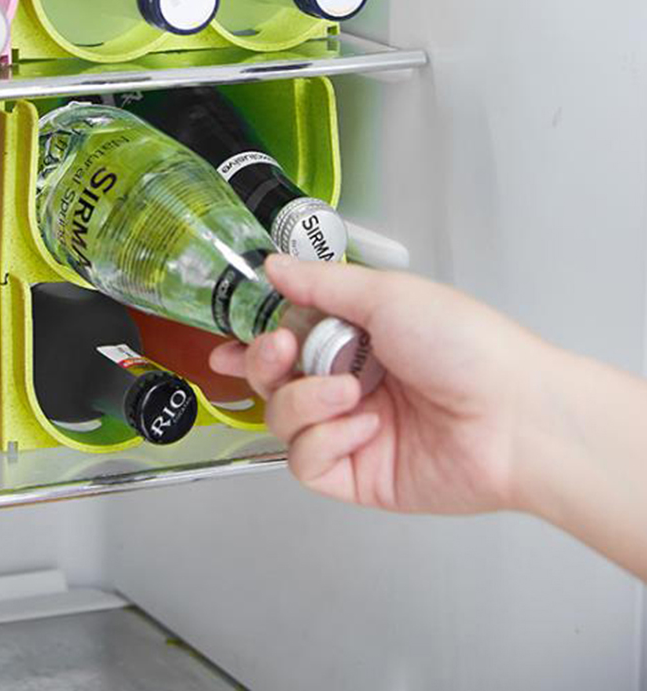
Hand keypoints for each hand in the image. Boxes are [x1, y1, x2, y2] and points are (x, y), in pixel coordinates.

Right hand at [211, 254, 556, 514]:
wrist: (514, 417)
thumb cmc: (466, 345)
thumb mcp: (387, 295)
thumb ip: (320, 283)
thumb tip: (274, 265)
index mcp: (355, 336)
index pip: (283, 336)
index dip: (250, 339)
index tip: (225, 340)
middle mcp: (347, 380)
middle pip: (270, 378)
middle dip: (264, 361)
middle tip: (283, 349)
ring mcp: (349, 429)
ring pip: (281, 418)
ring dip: (305, 400)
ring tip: (349, 392)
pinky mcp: (355, 473)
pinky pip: (305, 461)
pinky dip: (326, 440)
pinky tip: (364, 428)